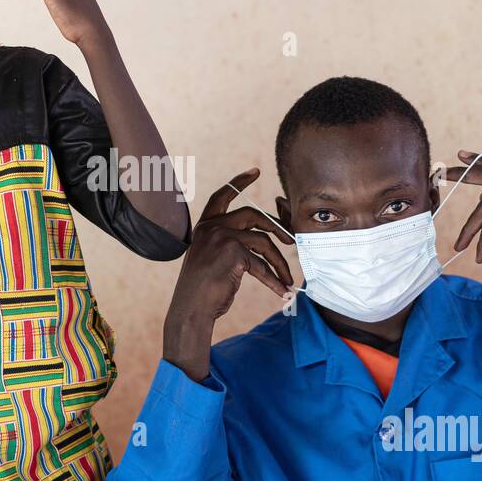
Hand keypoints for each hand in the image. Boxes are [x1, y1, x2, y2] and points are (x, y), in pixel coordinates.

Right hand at [163, 168, 294, 380]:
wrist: (191, 309)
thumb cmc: (203, 289)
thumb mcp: (214, 258)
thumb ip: (231, 243)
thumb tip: (266, 239)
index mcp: (204, 226)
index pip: (222, 195)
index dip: (239, 182)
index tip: (254, 171)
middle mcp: (211, 227)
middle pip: (252, 215)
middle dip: (276, 227)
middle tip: (291, 241)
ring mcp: (221, 237)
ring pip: (263, 241)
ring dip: (279, 262)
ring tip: (287, 278)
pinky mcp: (233, 252)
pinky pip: (261, 264)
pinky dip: (274, 279)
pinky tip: (281, 290)